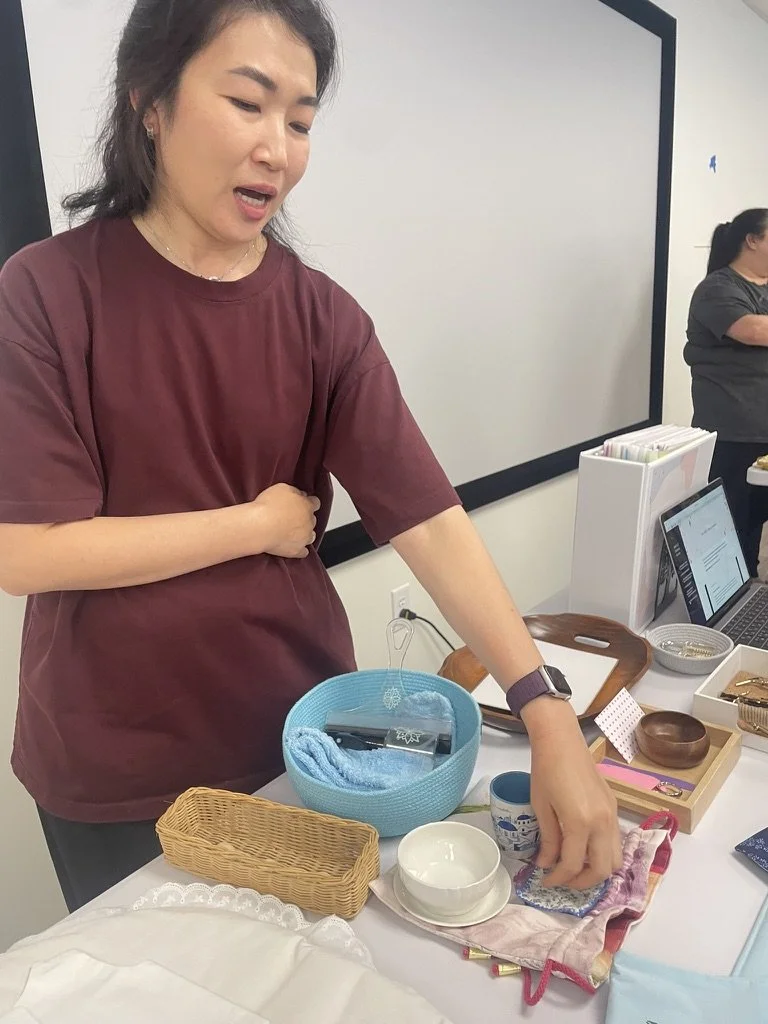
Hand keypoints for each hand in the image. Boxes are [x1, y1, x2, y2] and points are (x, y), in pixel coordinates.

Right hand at [251, 484, 319, 558]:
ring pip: (310, 536)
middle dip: (305, 518)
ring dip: (304, 533)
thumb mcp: (282, 488)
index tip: (305, 503)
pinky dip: (300, 549)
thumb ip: (295, 491)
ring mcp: (304, 537)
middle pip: (312, 520)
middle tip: (292, 517)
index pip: (315, 503)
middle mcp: (309, 522)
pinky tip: (293, 546)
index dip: (310, 503)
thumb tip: (301, 494)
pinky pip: (304, 552)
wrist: (259, 527)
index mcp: (306, 505)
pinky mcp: (296, 550)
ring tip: (292, 532)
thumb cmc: (267, 507)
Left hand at [525, 700, 621, 888]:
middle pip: (603, 870)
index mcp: (579, 822)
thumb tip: (546, 864)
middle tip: (563, 880)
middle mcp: (602, 822)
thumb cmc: (545, 769)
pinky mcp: (614, 807)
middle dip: (582, 882)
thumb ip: (548, 839)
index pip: (573, 864)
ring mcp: (612, 815)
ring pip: (615, 859)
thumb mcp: (541, 806)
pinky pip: (615, 841)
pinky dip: (603, 852)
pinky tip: (584, 848)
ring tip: (576, 867)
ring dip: (597, 869)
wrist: (561, 740)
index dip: (558, 878)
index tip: (545, 881)